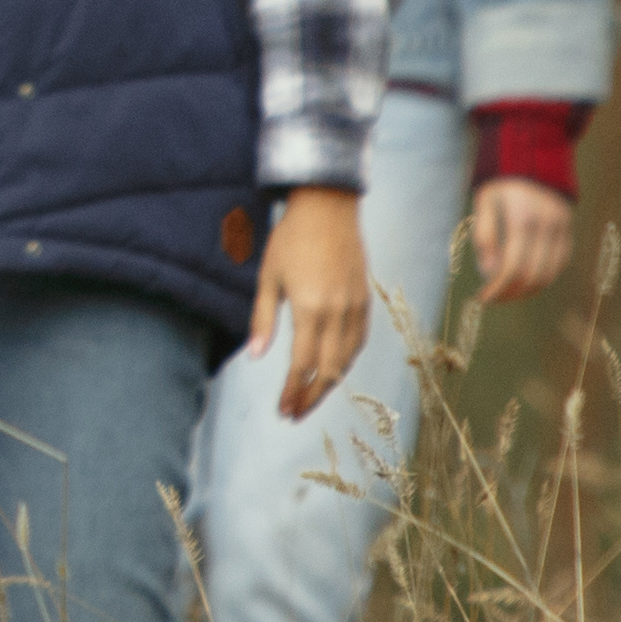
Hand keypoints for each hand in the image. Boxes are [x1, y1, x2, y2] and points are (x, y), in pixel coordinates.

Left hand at [244, 187, 371, 418]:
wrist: (328, 208)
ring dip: (329, 384)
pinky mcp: (365, 300)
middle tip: (294, 413)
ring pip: (347, 360)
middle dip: (311, 398)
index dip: (293, 393)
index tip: (282, 410)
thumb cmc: (290, 239)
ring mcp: (355, 307)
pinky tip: (332, 368)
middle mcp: (337, 313)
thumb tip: (255, 356)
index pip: (302, 366)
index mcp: (310, 310)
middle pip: (328, 372)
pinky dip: (346, 361)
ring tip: (310, 396)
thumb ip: (262, 320)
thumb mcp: (268, 278)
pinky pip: (359, 341)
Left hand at [468, 178, 577, 304]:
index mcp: (522, 219)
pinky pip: (560, 263)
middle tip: (492, 298)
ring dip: (527, 290)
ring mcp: (561, 229)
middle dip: (510, 293)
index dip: (497, 288)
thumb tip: (490, 273)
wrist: (534, 152)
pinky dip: (543, 277)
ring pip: (550, 274)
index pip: (512, 268)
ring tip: (507, 291)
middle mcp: (546, 227)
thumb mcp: (484, 201)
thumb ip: (485, 236)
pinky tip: (525, 279)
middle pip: (533, 276)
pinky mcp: (568, 229)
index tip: (481, 298)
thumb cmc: (501, 179)